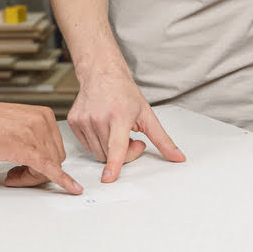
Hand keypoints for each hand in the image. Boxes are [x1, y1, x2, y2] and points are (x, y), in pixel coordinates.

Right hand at [0, 97, 83, 194]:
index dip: (43, 163)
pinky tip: (72, 189)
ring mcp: (34, 134)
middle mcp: (42, 122)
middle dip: (37, 172)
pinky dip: (63, 181)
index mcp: (43, 115)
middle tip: (15, 174)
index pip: (56, 148)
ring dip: (31, 177)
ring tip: (11, 174)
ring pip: (49, 168)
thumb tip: (40, 161)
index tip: (26, 168)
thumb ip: (31, 138)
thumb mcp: (15, 126)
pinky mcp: (24, 148)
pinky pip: (49, 169)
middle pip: (56, 159)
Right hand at [67, 75, 184, 182]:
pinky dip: (96, 142)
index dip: (114, 164)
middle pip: (109, 154)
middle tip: (129, 136)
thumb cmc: (124, 93)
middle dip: (123, 152)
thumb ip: (163, 140)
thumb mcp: (147, 115)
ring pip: (97, 153)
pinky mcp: (74, 121)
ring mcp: (84, 120)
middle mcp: (99, 118)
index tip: (109, 177)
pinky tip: (102, 128)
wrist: (102, 74)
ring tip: (115, 130)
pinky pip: (86, 145)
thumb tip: (178, 157)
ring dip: (109, 149)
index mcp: (119, 116)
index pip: (117, 146)